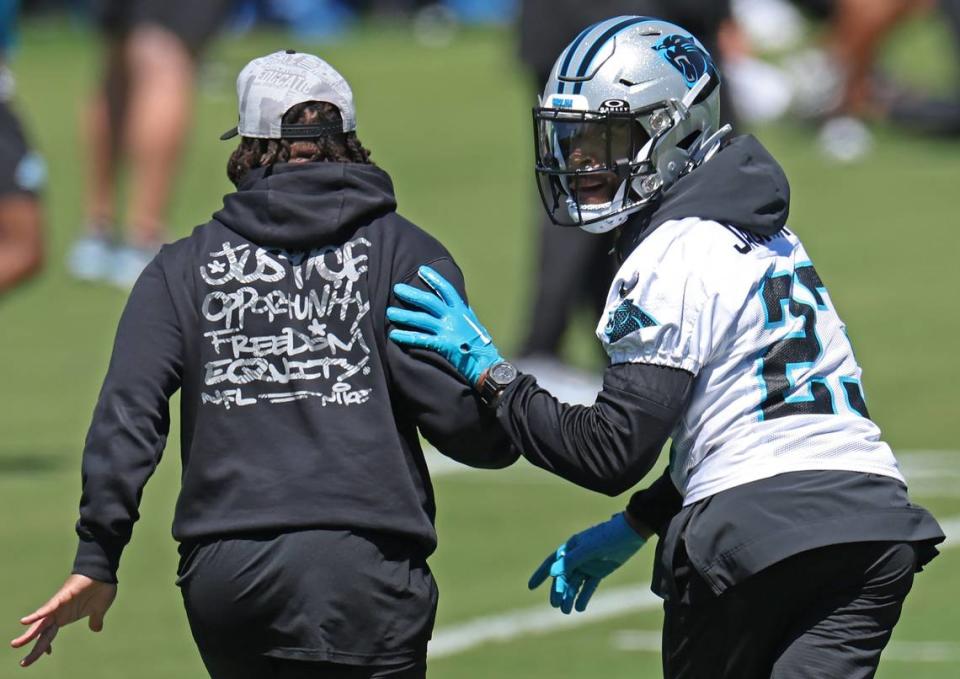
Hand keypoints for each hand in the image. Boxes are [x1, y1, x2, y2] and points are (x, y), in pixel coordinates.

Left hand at [10, 574, 116, 667]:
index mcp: (65, 617)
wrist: (104, 572)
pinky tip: (25, 621)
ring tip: (16, 644)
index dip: (45, 646)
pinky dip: (37, 615)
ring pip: (40, 623)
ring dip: (29, 635)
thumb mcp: (99, 610)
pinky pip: (48, 608)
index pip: (50, 635)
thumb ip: (95, 619)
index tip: (47, 654)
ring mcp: (58, 605)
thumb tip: (96, 628)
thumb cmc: (101, 588)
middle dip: (33, 648)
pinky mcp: (62, 597)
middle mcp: (58, 613)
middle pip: (42, 634)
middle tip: (23, 664)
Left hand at [387, 265, 502, 385]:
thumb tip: (457, 305)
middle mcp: (454, 318)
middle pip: (429, 302)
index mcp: (461, 311)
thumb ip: (463, 314)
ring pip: (421, 319)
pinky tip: (394, 335)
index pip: (446, 290)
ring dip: (404, 315)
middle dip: (412, 294)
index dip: (434, 279)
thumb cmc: (481, 346)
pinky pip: (421, 339)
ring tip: (389, 312)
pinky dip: (406, 337)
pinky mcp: (443, 345)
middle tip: (397, 288)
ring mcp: (448, 331)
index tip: (421, 270)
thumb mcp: (474, 324)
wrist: (488, 364)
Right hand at [528, 513, 645, 613]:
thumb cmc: (608, 536)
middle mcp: (577, 557)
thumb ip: (571, 560)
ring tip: (566, 611)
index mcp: (570, 548)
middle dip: (558, 591)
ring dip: (569, 596)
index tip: (531, 586)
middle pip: (563, 577)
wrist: (631, 533)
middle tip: (556, 605)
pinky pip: (588, 586)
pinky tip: (579, 608)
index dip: (541, 574)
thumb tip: (552, 572)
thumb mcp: (589, 548)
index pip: (552, 562)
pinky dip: (583, 597)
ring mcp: (588, 565)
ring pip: (575, 584)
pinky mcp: (599, 572)